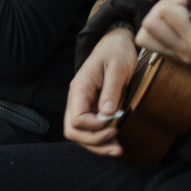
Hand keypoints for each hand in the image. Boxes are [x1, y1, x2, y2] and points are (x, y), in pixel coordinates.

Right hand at [63, 28, 137, 156]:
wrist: (117, 41)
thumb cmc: (116, 51)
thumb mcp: (117, 67)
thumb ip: (111, 90)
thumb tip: (106, 114)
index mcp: (80, 87)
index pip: (76, 119)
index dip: (93, 128)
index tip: (113, 124)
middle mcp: (77, 98)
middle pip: (72, 130)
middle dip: (93, 142)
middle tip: (115, 143)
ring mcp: (83, 103)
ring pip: (79, 133)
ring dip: (96, 145)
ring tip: (117, 149)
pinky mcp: (92, 107)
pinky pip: (89, 129)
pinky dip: (100, 139)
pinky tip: (114, 142)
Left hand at [136, 0, 190, 65]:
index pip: (166, 9)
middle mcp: (187, 50)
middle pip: (150, 22)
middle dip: (164, 8)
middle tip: (183, 5)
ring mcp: (181, 57)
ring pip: (144, 35)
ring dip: (156, 21)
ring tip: (175, 15)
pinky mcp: (177, 60)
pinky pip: (151, 44)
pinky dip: (156, 31)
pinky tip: (174, 24)